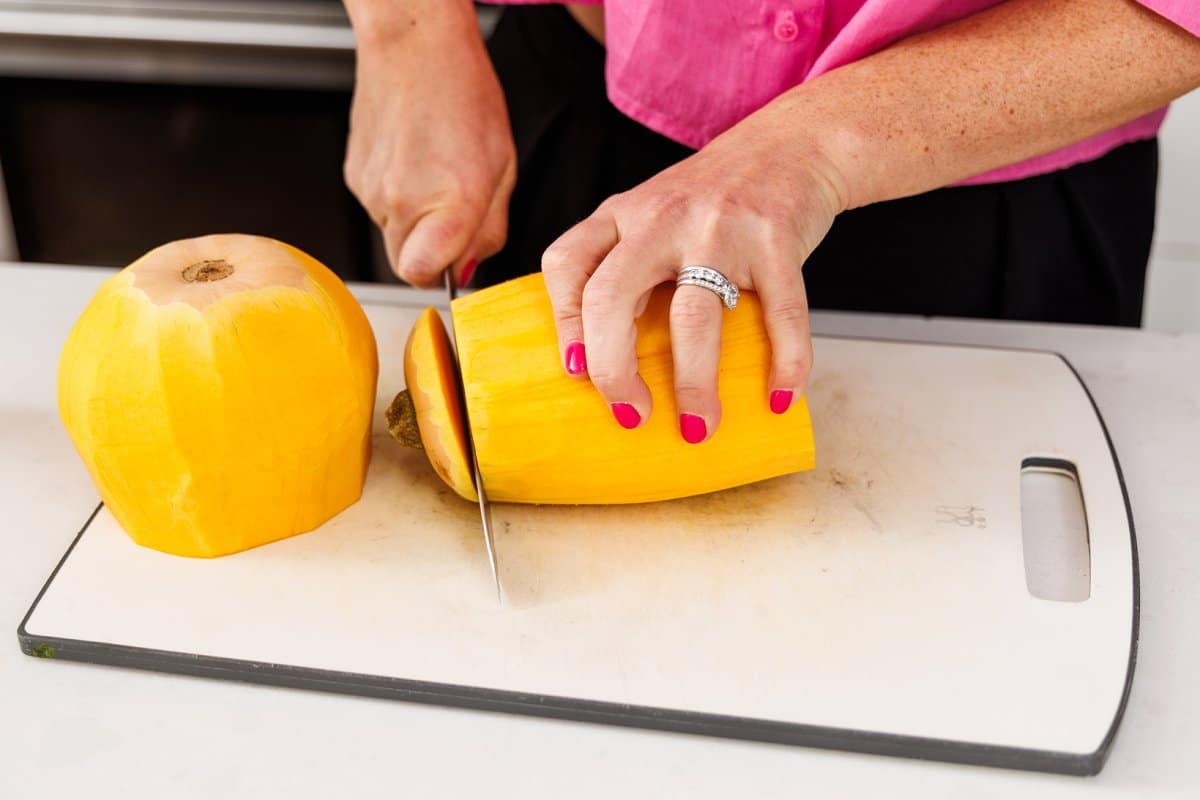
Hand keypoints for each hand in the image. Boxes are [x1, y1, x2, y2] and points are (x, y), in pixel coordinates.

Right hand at [342, 3, 515, 286]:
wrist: (414, 45)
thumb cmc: (464, 95)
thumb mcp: (503, 169)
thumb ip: (489, 229)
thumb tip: (468, 270)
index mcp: (451, 204)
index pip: (423, 276)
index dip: (441, 274)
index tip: (455, 259)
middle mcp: (404, 202)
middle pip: (406, 265)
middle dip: (430, 252)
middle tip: (451, 214)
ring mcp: (372, 191)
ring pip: (392, 235)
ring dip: (414, 220)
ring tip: (433, 172)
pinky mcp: (353, 176)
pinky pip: (377, 208)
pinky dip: (396, 195)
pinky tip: (412, 159)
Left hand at [541, 113, 846, 441]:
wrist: (792, 143)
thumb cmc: (713, 198)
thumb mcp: (652, 214)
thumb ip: (624, 265)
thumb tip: (604, 360)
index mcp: (622, 214)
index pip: (567, 265)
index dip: (563, 324)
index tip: (577, 373)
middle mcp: (662, 219)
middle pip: (612, 298)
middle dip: (613, 368)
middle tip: (629, 413)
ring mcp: (720, 230)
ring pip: (694, 317)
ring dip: (693, 383)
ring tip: (698, 427)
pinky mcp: (776, 241)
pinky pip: (781, 314)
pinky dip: (784, 363)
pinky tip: (779, 397)